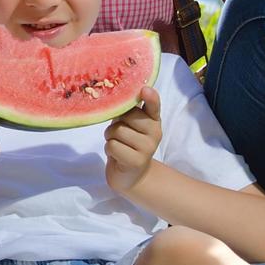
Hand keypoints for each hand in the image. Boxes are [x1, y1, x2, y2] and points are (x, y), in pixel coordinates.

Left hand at [101, 87, 163, 201]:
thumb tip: (116, 97)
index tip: (145, 89)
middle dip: (116, 122)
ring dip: (110, 137)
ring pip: (117, 131)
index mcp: (153, 120)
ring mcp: (147, 148)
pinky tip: (117, 154)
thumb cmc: (127, 143)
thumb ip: (128, 111)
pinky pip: (112, 146)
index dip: (151, 97)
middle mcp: (155, 132)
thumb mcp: (129, 124)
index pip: (154, 106)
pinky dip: (109, 149)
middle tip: (118, 132)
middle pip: (129, 116)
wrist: (131, 175)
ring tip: (117, 143)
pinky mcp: (136, 161)